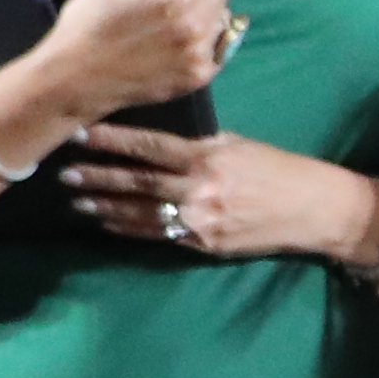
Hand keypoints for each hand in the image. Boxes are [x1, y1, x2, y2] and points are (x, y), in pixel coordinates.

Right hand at [16, 0, 237, 125]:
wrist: (72, 80)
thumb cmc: (88, 24)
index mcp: (178, 0)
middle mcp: (197, 29)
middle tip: (164, 5)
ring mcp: (200, 58)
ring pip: (221, 23)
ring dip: (203, 20)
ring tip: (166, 28)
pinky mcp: (197, 80)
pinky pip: (217, 50)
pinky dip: (202, 46)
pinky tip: (173, 48)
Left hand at [52, 122, 378, 271]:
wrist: (315, 210)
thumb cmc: (279, 169)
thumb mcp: (239, 145)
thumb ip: (199, 146)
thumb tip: (158, 143)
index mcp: (208, 157)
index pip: (150, 147)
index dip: (112, 140)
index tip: (81, 133)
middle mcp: (200, 189)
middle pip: (138, 181)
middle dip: (98, 176)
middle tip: (64, 172)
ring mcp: (201, 220)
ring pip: (142, 211)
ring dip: (106, 205)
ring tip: (77, 198)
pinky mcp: (204, 244)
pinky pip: (159, 235)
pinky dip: (129, 228)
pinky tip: (107, 222)